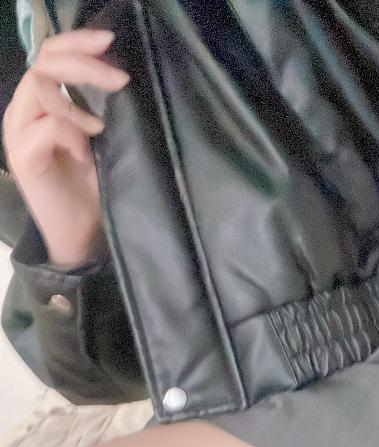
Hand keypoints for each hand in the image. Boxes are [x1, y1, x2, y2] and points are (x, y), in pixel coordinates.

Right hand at [2, 29, 128, 266]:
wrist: (82, 234)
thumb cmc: (91, 187)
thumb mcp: (97, 136)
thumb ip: (96, 103)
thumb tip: (117, 68)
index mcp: (36, 102)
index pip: (48, 54)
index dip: (77, 41)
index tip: (110, 40)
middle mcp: (21, 112)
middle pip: (43, 63)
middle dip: (84, 62)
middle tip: (119, 78)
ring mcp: (18, 133)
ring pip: (39, 87)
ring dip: (76, 99)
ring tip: (99, 126)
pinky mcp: (23, 157)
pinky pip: (47, 125)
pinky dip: (72, 131)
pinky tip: (87, 150)